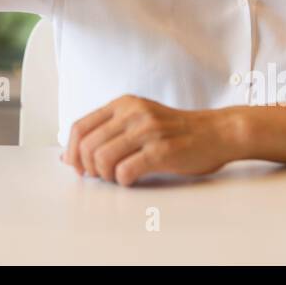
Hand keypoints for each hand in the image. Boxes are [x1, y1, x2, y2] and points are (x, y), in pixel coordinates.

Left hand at [61, 95, 246, 185]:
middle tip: (100, 176)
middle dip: (88, 167)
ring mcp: (148, 131)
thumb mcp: (139, 119)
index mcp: (123, 104)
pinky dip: (122, 181)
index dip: (71, 152)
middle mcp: (133, 113)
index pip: (79, 127)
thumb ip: (107, 132)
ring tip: (116, 176)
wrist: (216, 132)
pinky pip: (125, 171)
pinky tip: (131, 179)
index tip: (77, 167)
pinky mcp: (161, 151)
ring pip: (102, 158)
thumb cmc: (175, 131)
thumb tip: (69, 157)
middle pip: (87, 145)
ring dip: (104, 175)